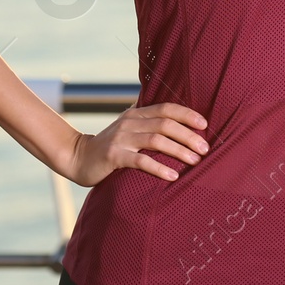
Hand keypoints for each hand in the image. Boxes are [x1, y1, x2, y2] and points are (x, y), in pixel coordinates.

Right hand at [63, 101, 209, 186]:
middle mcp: (130, 122)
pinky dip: (159, 167)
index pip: (166, 108)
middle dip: (188, 135)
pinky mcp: (114, 156)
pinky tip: (173, 176)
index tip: (205, 125)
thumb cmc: (111, 146)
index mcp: (136, 113)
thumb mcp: (129, 128)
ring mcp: (121, 138)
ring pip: (156, 140)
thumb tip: (176, 120)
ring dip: (179, 150)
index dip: (187, 114)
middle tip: (205, 148)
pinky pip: (141, 161)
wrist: (79, 157)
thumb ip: (147, 122)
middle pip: (165, 124)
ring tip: (195, 161)